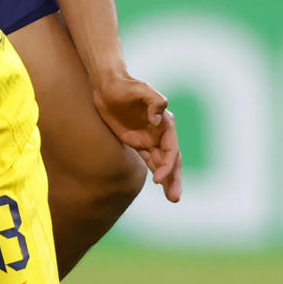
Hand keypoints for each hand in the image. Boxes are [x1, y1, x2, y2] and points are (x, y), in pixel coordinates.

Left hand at [92, 73, 181, 202]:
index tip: (158, 178)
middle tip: (174, 198)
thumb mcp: (139, 88)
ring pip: (162, 163)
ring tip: (172, 198)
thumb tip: (157, 118)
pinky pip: (150, 160)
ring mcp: (149, 138)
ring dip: (168, 180)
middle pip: (171, 159)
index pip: (171, 148)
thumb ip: (153, 100)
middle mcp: (159, 132)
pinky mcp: (137, 142)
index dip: (168, 165)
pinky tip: (160, 184)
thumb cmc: (125, 85)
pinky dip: (156, 172)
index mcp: (164, 122)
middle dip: (174, 178)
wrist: (108, 86)